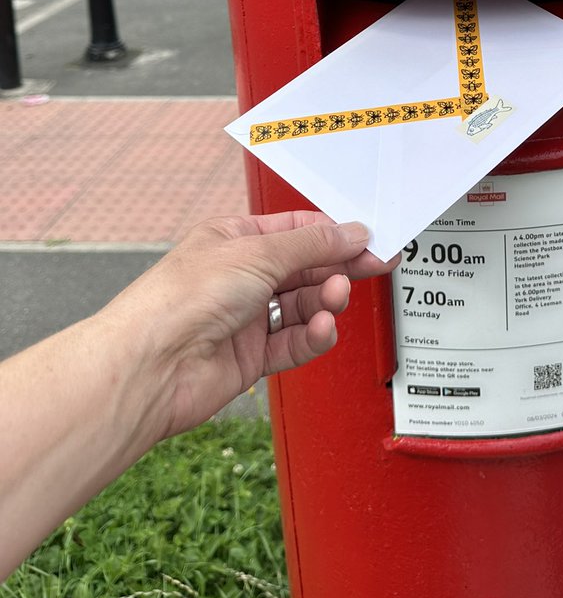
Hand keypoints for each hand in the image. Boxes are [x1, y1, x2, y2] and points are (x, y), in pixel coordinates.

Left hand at [107, 211, 398, 441]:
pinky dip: (312, 337)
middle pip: (305, 268)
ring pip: (303, 306)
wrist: (150, 366)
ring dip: (325, 302)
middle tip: (376, 265)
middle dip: (340, 266)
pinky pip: (293, 344)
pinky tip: (321, 329)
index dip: (334, 234)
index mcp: (234, 239)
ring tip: (336, 298)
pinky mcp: (249, 357)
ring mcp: (244, 318)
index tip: (369, 239)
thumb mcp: (257, 254)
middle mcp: (240, 276)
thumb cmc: (181, 300)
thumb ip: (311, 245)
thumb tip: (350, 232)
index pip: (296, 230)